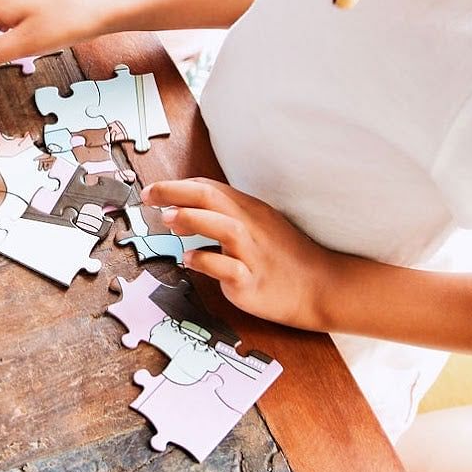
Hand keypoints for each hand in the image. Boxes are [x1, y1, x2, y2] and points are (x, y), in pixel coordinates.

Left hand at [142, 177, 334, 331]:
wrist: (322, 286)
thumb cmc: (285, 256)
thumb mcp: (259, 225)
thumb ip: (223, 216)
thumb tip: (180, 212)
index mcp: (250, 210)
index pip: (210, 187)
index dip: (179, 185)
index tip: (154, 190)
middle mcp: (251, 227)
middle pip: (212, 197)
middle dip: (176, 192)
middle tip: (149, 195)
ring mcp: (253, 254)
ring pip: (224, 228)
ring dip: (193, 220)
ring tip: (167, 220)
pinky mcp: (253, 282)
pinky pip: (228, 269)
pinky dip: (207, 262)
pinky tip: (189, 260)